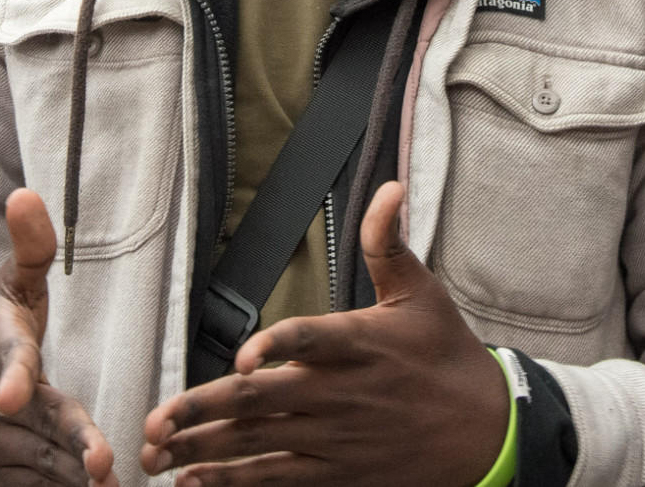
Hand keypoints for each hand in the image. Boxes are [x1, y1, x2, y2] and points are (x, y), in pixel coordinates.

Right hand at [0, 188, 116, 486]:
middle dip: (71, 447)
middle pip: (37, 426)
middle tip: (102, 465)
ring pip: (42, 466)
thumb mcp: (5, 285)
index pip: (8, 362)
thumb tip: (26, 194)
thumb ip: (28, 248)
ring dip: (78, 479)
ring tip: (116, 486)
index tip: (11, 399)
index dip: (14, 380)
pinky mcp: (1, 476)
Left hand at [139, 182, 506, 485]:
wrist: (490, 431)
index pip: (310, 342)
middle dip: (203, 412)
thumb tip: (389, 187)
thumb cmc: (448, 356)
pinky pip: (279, 480)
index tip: (242, 359)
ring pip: (259, 445)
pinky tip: (194, 481)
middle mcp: (339, 393)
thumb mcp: (422, 293)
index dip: (275, 349)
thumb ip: (388, 243)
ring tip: (156, 454)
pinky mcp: (339, 472)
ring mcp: (336, 437)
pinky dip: (236, 482)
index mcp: (357, 344)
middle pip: (263, 402)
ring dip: (204, 451)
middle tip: (155, 421)